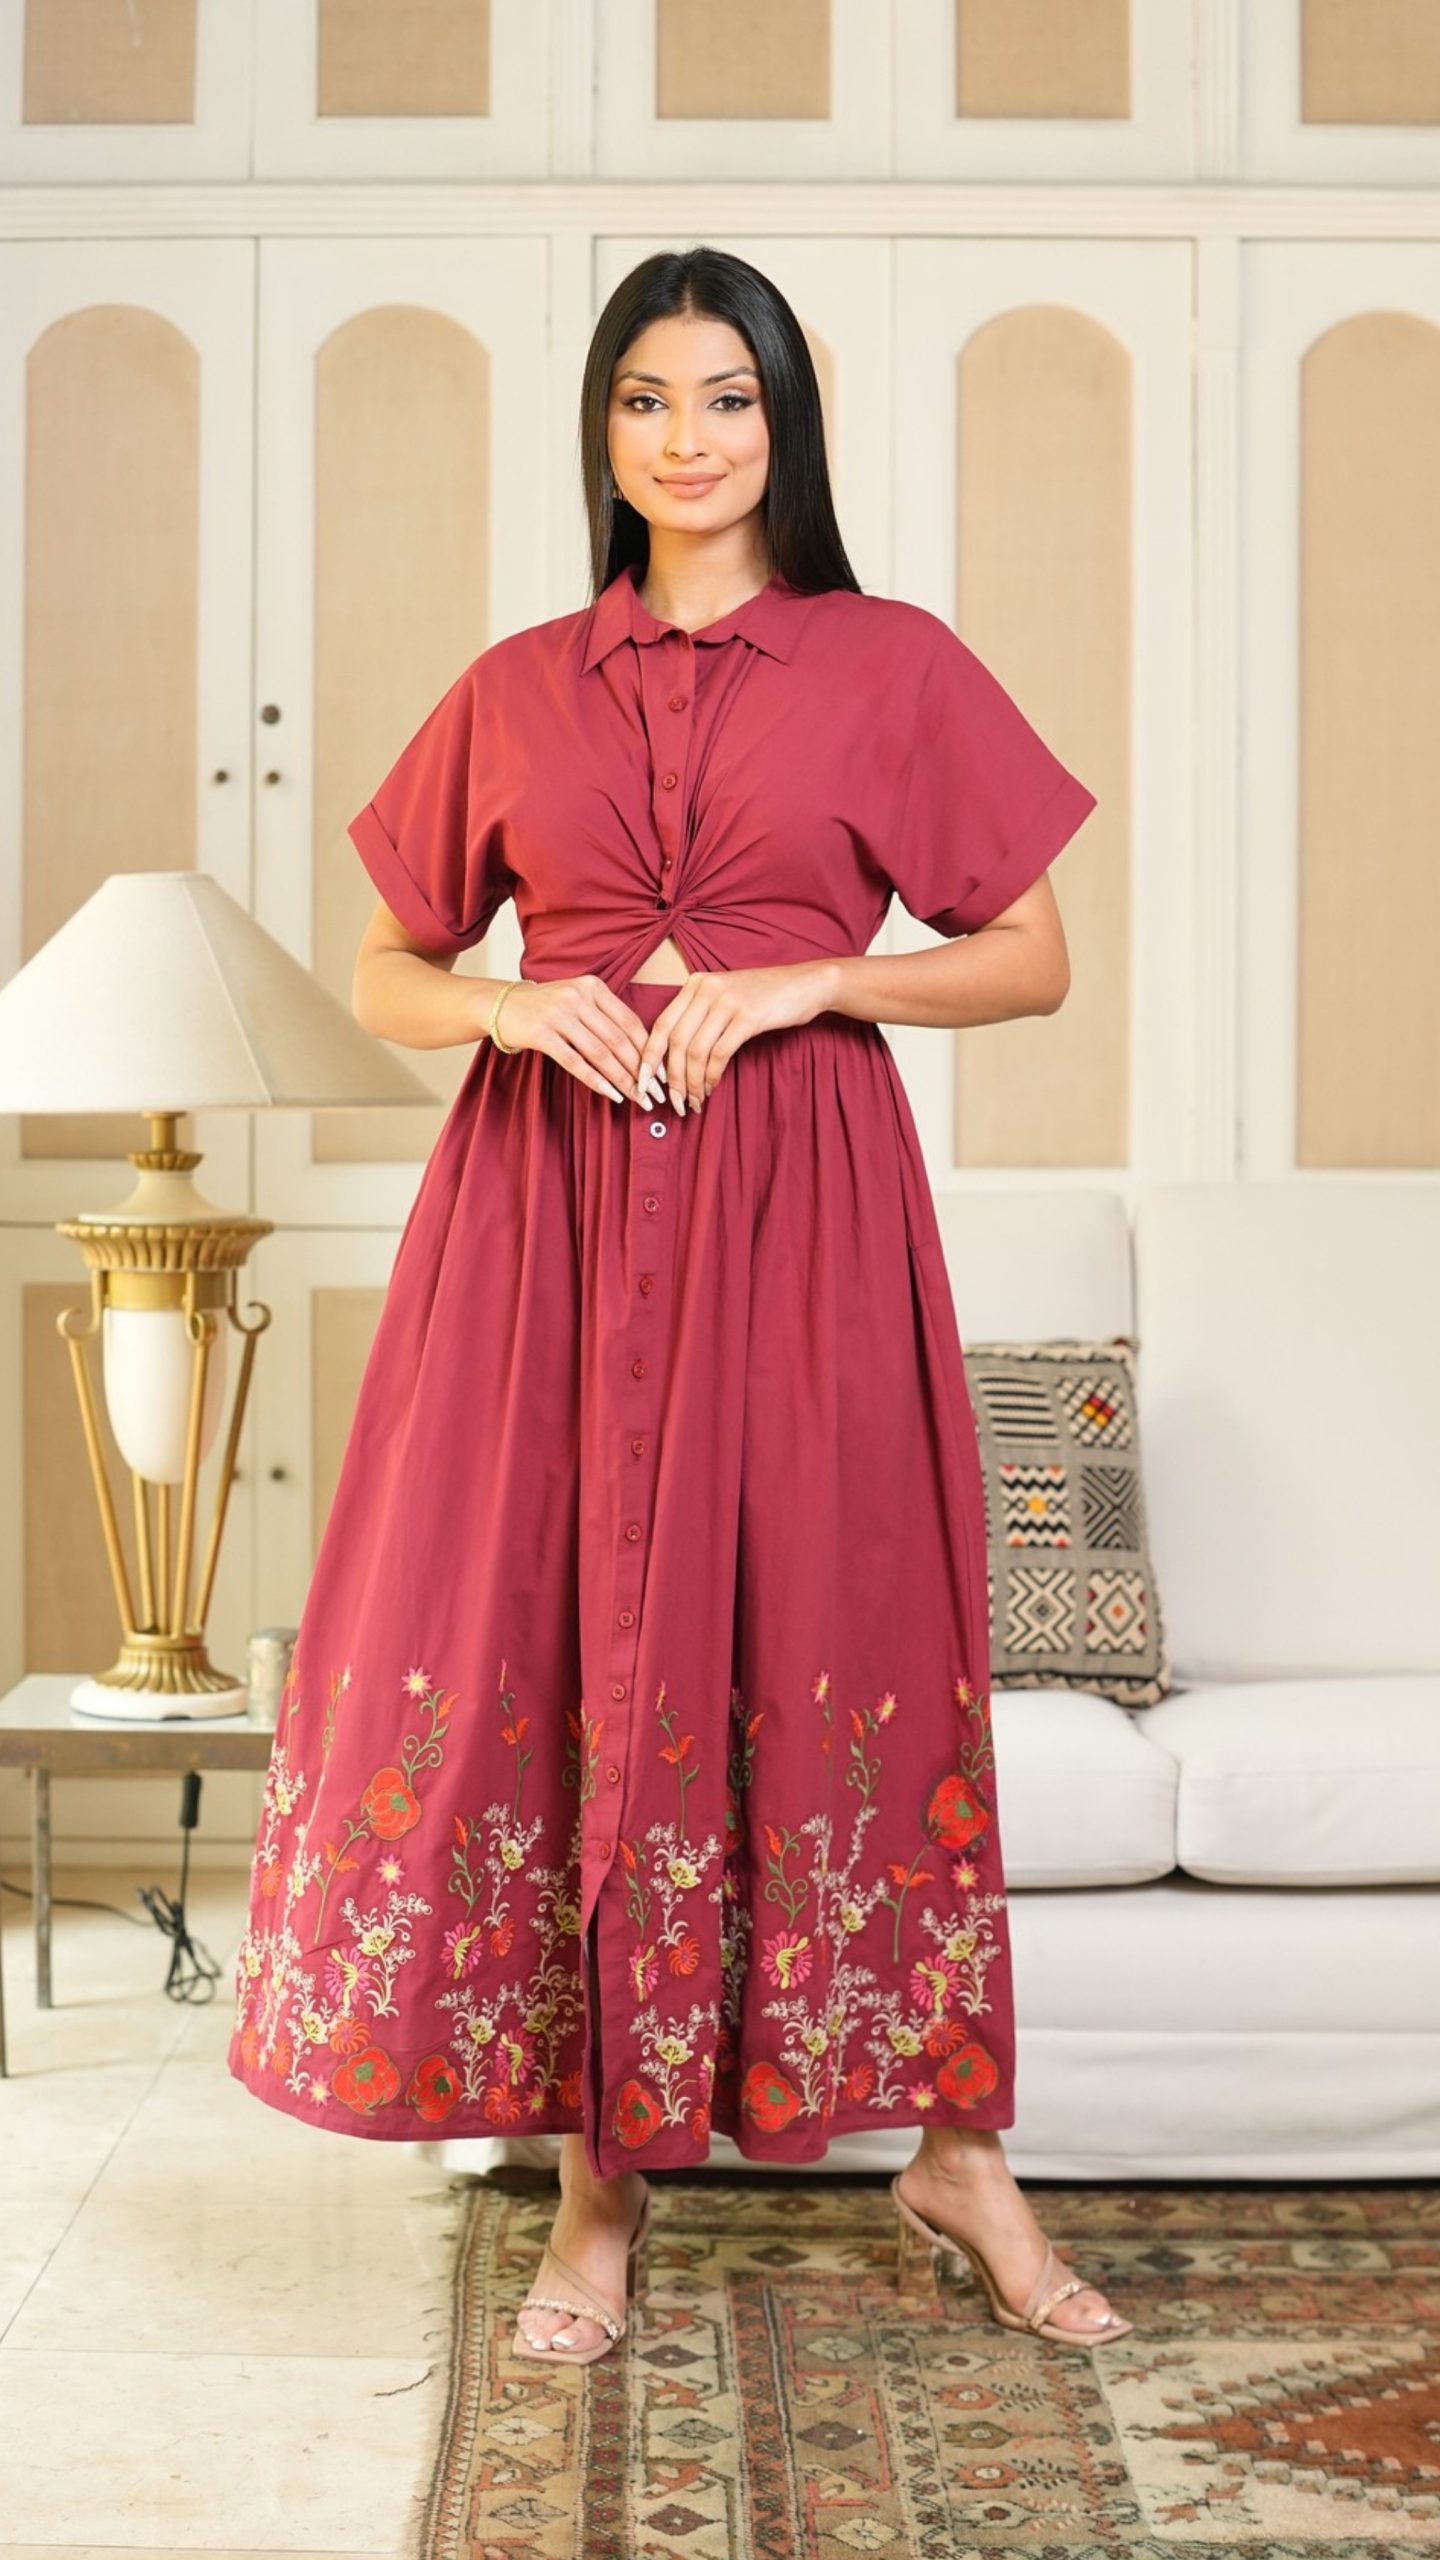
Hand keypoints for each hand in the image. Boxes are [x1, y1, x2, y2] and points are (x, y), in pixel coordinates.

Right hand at [486, 974, 649, 1105]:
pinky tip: (612, 1095)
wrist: (503, 1005)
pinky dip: (596, 1080)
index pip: (630, 1022)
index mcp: (593, 987)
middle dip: (641, 1071)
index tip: (662, 1075)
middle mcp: (578, 996)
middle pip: (619, 1039)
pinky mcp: (541, 1033)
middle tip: (655, 1094)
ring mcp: (559, 1014)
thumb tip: (643, 1053)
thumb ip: (606, 1017)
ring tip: (638, 1098)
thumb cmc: (547, 1007)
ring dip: (623, 1079)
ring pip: (601, 1053)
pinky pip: (575, 1062)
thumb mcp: (578, 1000)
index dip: (649, 1050)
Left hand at [636, 962, 838, 1114]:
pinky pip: (719, 1054)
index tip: (645, 1082)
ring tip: (695, 1101)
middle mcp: (706, 988)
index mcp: (696, 983)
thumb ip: (700, 1016)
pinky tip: (712, 1088)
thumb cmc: (766, 997)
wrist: (807, 984)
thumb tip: (675, 1059)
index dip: (650, 1057)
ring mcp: (727, 1001)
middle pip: (675, 1041)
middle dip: (671, 1078)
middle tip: (675, 1102)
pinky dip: (712, 1076)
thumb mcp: (725, 997)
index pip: (661, 1024)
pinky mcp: (748, 1016)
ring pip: (695, 1051)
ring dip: (692, 1082)